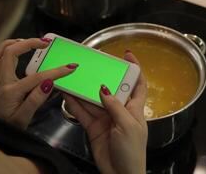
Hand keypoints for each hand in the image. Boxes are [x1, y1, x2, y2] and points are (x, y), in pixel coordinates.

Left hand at [0, 38, 77, 128]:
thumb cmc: (8, 127)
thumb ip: (35, 100)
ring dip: (14, 43)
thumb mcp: (24, 118)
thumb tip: (48, 83)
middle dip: (29, 43)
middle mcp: (3, 81)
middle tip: (46, 43)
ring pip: (0, 53)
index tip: (70, 67)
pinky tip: (14, 53)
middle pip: (11, 52)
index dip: (56, 71)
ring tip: (28, 41)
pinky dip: (4, 53)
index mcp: (11, 91)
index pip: (37, 77)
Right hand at [64, 51, 146, 173]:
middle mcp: (119, 110)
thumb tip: (104, 88)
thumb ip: (115, 106)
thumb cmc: (132, 150)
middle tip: (92, 64)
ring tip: (73, 76)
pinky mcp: (93, 127)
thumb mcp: (127, 126)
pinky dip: (75, 104)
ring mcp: (105, 118)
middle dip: (102, 76)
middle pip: (110, 89)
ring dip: (83, 89)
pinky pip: (83, 112)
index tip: (127, 55)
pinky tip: (67, 94)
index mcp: (134, 108)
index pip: (138, 84)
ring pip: (93, 99)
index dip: (135, 69)